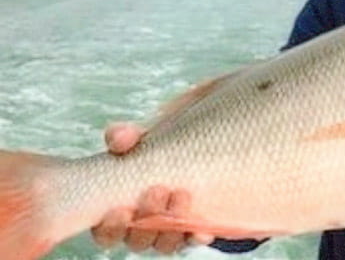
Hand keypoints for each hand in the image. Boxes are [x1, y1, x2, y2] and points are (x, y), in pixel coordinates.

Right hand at [90, 123, 214, 253]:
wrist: (198, 141)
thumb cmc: (158, 145)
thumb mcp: (140, 137)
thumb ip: (123, 136)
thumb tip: (119, 139)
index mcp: (118, 211)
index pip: (106, 233)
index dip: (110, 227)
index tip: (120, 209)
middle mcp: (142, 227)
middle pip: (137, 240)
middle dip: (147, 219)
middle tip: (157, 191)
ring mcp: (169, 230)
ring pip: (164, 243)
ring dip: (171, 225)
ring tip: (182, 194)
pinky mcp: (194, 228)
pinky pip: (194, 239)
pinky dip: (197, 235)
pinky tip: (201, 228)